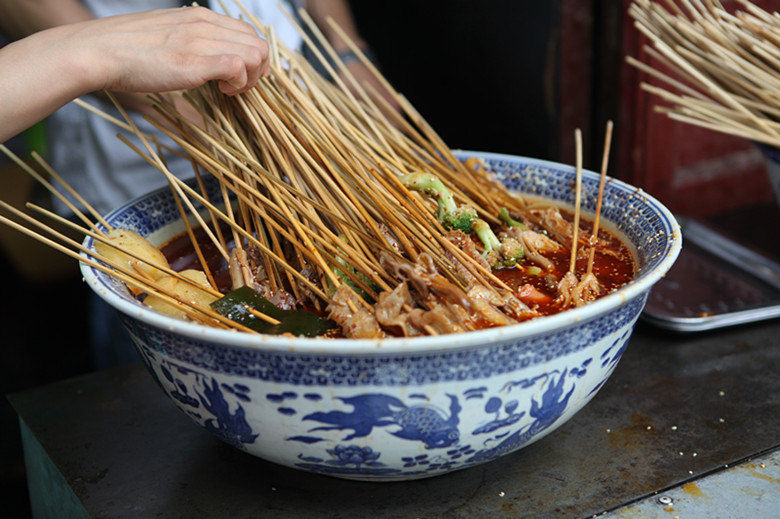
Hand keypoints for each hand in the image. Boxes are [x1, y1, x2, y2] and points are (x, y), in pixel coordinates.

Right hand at [67, 6, 269, 95]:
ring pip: (255, 53)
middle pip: (257, 42)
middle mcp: (204, 24)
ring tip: (229, 90)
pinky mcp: (196, 60)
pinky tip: (222, 91)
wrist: (98, 50)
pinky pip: (239, 66)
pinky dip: (239, 83)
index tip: (240, 75)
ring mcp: (202, 40)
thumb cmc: (126, 52)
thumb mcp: (166, 40)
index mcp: (199, 16)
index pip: (246, 31)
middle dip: (257, 69)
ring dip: (250, 77)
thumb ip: (189, 47)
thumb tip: (202, 69)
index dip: (251, 56)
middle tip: (238, 86)